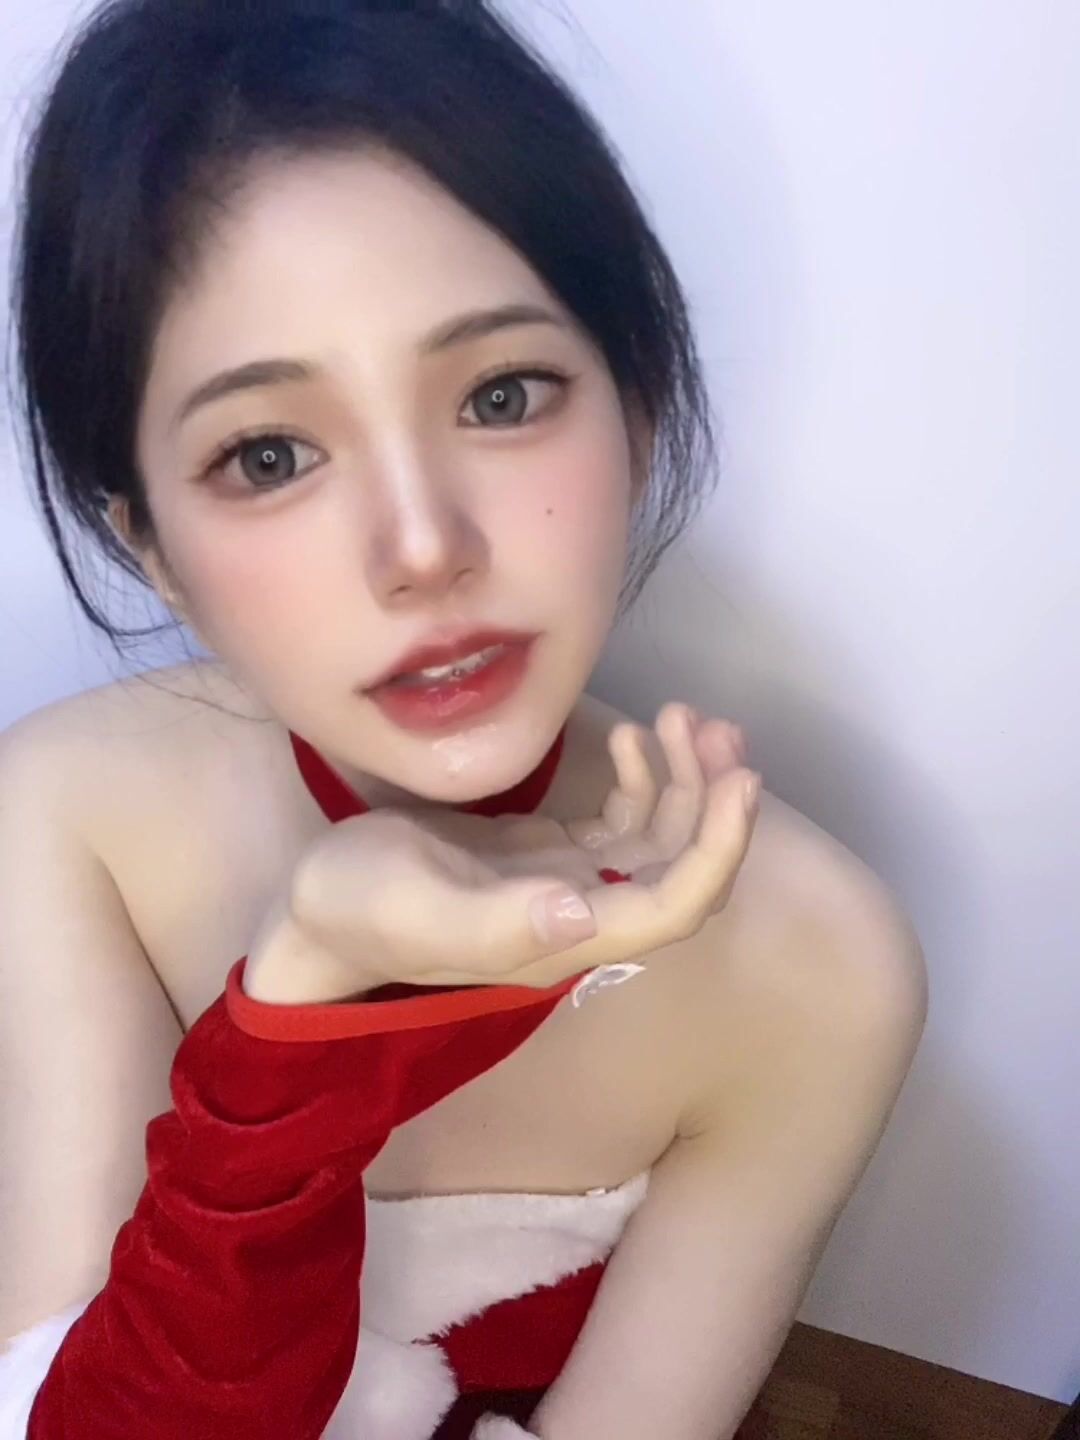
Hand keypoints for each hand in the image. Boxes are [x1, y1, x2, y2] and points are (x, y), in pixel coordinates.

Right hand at [255, 702, 759, 1000]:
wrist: (316, 910)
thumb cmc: (358, 909)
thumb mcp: (413, 909)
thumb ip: (496, 921)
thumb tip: (583, 916)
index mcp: (564, 937)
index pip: (674, 903)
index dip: (720, 849)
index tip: (741, 779)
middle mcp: (583, 917)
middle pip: (683, 868)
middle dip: (712, 800)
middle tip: (715, 726)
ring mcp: (570, 886)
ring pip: (661, 840)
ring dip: (686, 782)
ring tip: (684, 716)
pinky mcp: (550, 856)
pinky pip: (623, 821)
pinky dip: (643, 779)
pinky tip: (633, 739)